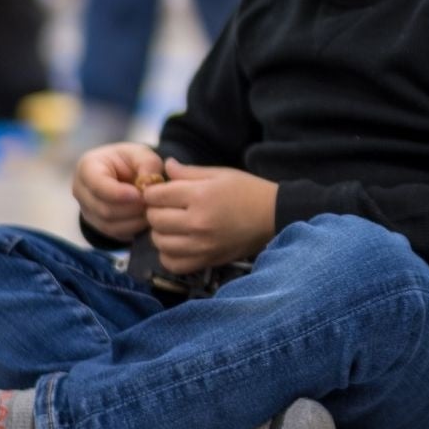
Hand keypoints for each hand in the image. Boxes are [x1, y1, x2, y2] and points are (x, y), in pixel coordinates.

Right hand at [73, 142, 164, 240]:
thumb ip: (147, 164)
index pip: (96, 184)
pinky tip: (146, 218)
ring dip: (135, 219)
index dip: (118, 193)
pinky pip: (115, 233)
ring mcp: (87, 210)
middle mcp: (81, 190)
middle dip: (132, 207)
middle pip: (104, 208)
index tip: (138, 194)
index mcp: (88, 167)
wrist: (125, 174)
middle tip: (153, 203)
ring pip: (110, 224)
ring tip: (152, 209)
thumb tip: (149, 184)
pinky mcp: (98, 225)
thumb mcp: (141, 153)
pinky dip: (134, 228)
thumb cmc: (131, 161)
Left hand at [141, 159, 277, 273]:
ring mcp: (202, 244)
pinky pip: (172, 263)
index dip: (154, 192)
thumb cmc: (249, 191)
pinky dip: (169, 255)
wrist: (275, 215)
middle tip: (168, 208)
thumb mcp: (220, 174)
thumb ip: (189, 172)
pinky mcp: (208, 260)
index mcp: (200, 195)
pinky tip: (179, 244)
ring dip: (161, 233)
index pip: (154, 195)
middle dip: (156, 211)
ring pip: (159, 242)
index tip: (163, 192)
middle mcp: (198, 222)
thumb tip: (166, 166)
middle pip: (154, 219)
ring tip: (174, 226)